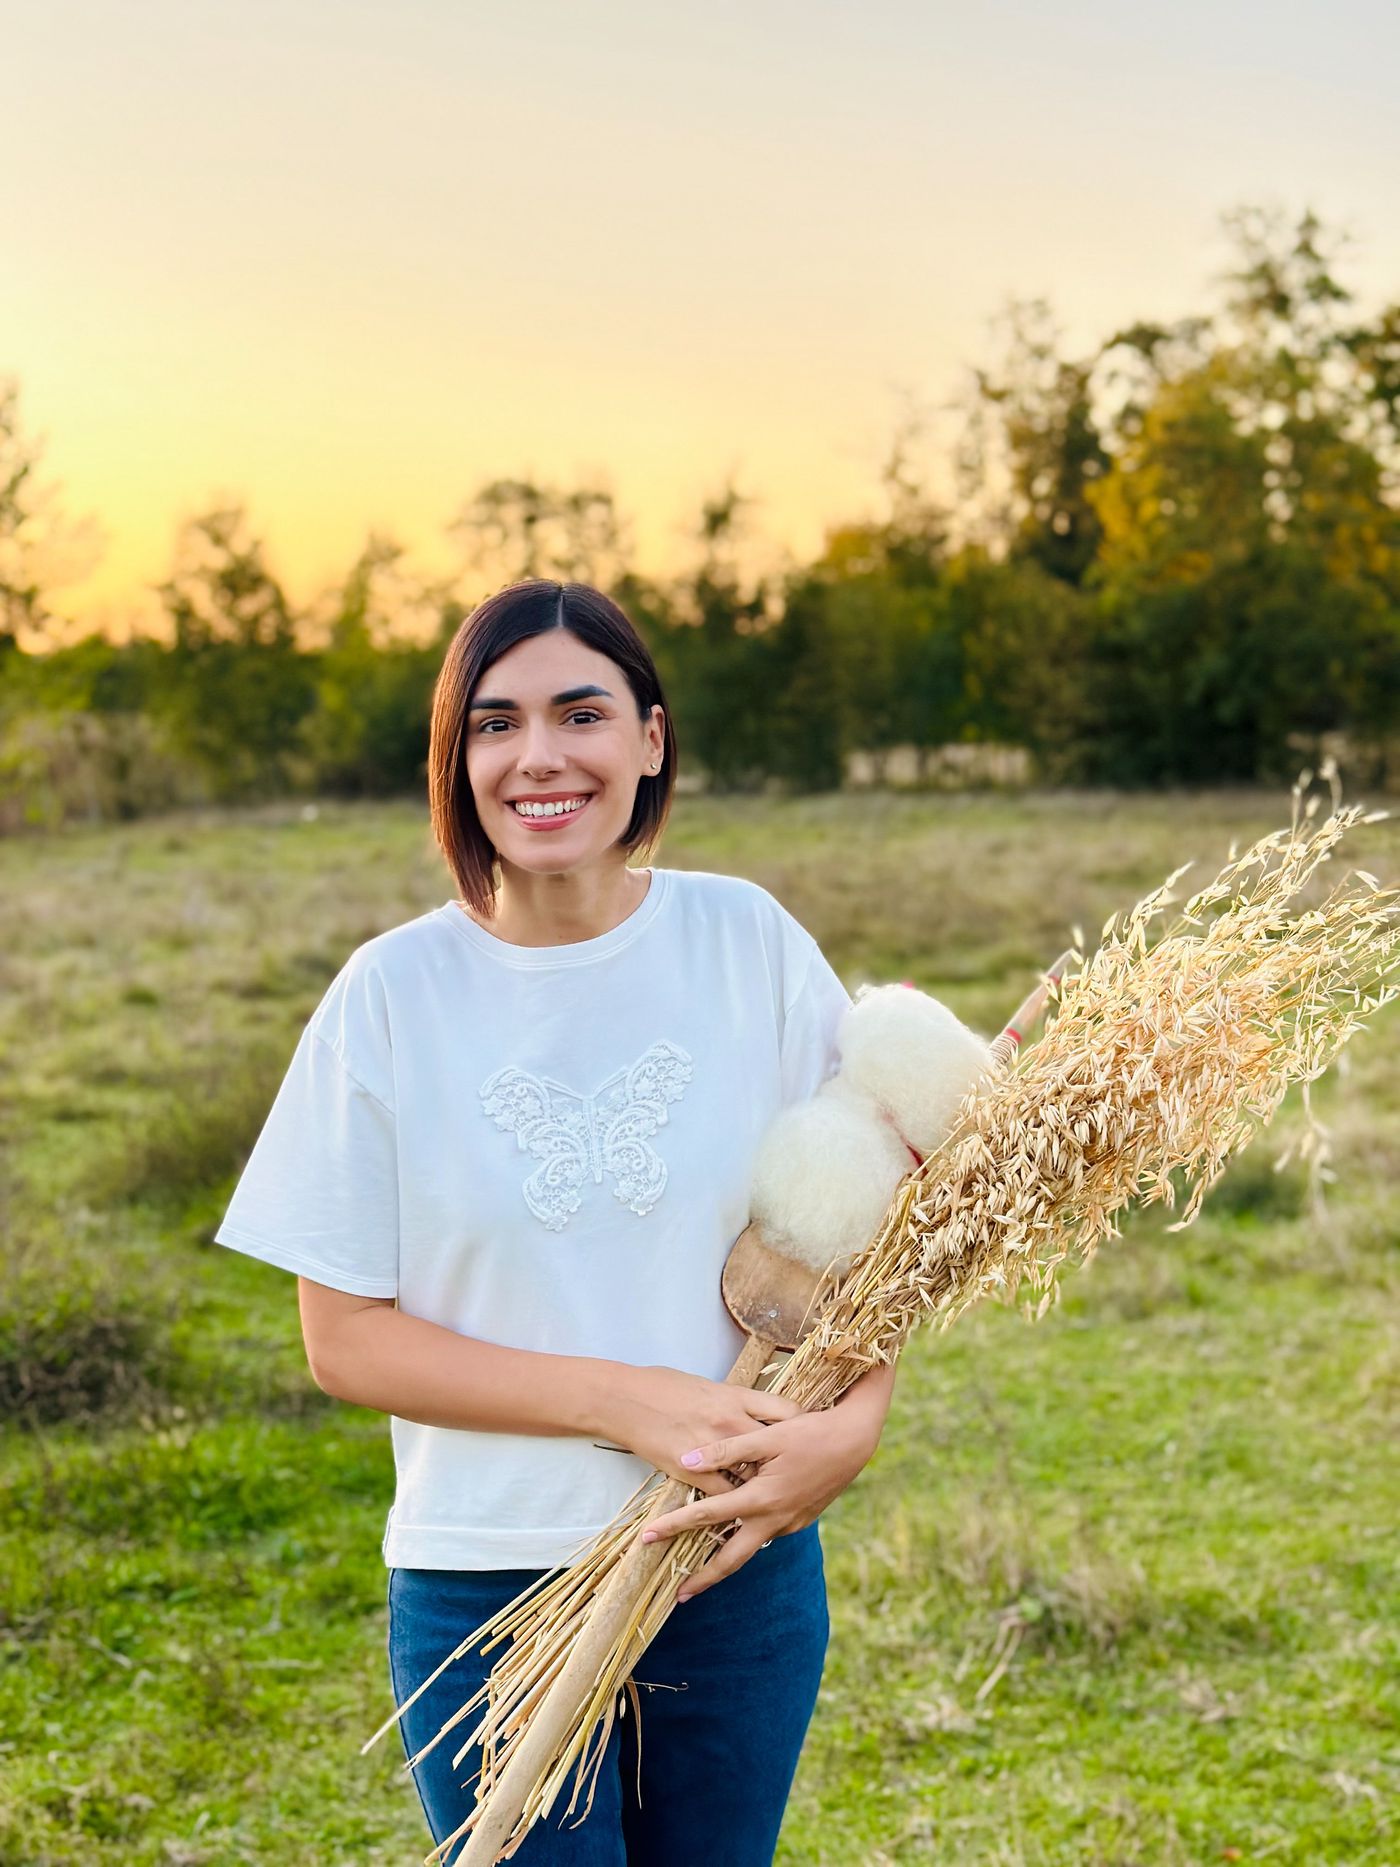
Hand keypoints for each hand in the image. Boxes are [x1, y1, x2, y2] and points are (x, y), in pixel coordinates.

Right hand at [600, 1363, 806, 1497]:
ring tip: (786, 1500)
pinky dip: (736, 1506)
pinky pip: (725, 1496)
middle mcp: (731, 1422)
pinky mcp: (693, 1472)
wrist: (624, 1399)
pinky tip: (746, 1515)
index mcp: (736, 1395)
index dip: (804, 1424)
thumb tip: (751, 1406)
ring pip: (754, 1475)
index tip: (814, 1434)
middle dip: (793, 1462)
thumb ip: (733, 1398)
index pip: (786, 1410)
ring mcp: (714, 1449)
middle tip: (810, 1475)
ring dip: (767, 1487)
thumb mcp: (706, 1385)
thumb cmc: (661, 1384)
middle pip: (778, 1447)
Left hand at [639, 1362, 896, 1598]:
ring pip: (751, 1548)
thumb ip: (726, 1450)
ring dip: (726, 1560)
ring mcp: (790, 1523)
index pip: (707, 1517)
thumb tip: (686, 1461)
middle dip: (703, 1578)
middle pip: (732, 1560)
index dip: (674, 1526)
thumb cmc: (809, 1432)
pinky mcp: (800, 1519)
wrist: (855, 1441)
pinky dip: (748, 1539)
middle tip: (679, 1594)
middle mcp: (774, 1519)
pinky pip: (767, 1534)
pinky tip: (737, 1532)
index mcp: (761, 1499)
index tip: (647, 1538)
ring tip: (701, 1568)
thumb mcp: (766, 1436)